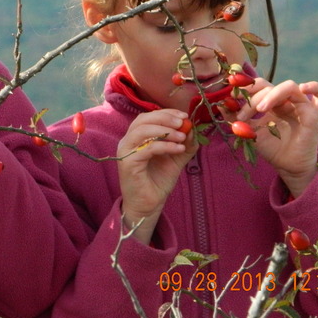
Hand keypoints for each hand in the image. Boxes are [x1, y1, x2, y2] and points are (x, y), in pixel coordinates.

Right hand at [117, 109, 197, 243]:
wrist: (149, 204)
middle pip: (143, 120)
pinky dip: (164, 146)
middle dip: (165, 118)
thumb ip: (184, 143)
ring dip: (165, 130)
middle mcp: (128, 141)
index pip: (148, 117)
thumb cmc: (158, 180)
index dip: (166, 113)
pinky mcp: (127, 163)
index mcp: (136, 137)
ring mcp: (126, 152)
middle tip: (183, 122)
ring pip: (142, 131)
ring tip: (182, 137)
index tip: (184, 116)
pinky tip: (178, 149)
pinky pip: (147, 148)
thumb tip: (192, 128)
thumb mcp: (176, 158)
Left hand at [236, 78, 317, 196]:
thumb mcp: (249, 131)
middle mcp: (285, 100)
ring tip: (260, 109)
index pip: (258, 85)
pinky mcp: (314, 115)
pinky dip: (316, 87)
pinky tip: (304, 88)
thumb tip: (219, 104)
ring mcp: (301, 105)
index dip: (244, 87)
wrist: (287, 166)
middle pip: (268, 86)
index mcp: (270, 101)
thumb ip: (235, 117)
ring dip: (271, 95)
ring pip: (288, 87)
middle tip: (242, 115)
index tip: (231, 97)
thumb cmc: (271, 148)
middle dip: (252, 98)